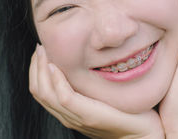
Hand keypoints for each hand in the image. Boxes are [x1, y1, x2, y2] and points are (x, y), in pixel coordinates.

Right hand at [29, 45, 163, 138]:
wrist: (142, 133)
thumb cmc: (126, 112)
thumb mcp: (101, 94)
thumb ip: (88, 84)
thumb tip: (83, 59)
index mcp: (69, 111)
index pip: (40, 91)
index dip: (35, 70)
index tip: (41, 50)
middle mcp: (68, 116)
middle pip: (38, 91)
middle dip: (35, 66)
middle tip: (39, 47)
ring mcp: (77, 117)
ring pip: (46, 94)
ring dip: (41, 69)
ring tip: (44, 51)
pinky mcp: (89, 115)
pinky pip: (65, 98)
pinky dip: (57, 81)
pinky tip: (56, 66)